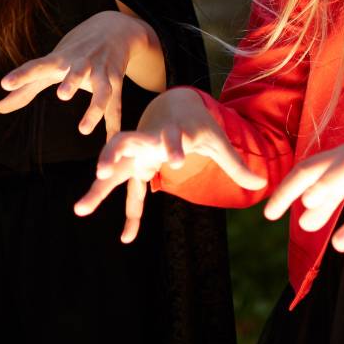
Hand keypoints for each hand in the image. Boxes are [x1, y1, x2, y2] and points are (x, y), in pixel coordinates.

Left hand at [0, 10, 159, 137]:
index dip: (22, 74)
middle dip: (72, 81)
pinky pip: (115, 105)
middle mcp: (82, 63)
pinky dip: (114, 124)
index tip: (4, 83)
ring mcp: (102, 70)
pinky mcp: (117, 80)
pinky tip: (112, 141)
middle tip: (62, 95)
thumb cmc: (75, 51)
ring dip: (95, 108)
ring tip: (83, 130)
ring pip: (102, 90)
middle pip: (77, 71)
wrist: (115, 29)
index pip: (38, 65)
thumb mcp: (52, 64)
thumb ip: (26, 87)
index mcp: (60, 59)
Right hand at [73, 88, 265, 242]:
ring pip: (112, 163)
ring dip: (98, 183)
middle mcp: (148, 139)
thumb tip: (262, 185)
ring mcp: (135, 151)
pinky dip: (120, 208)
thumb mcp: (217, 142)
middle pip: (127, 143)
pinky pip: (122, 187)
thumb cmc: (196, 126)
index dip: (174, 147)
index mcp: (171, 132)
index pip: (171, 138)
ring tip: (81, 208)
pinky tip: (127, 237)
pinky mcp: (131, 163)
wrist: (172, 105)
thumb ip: (236, 164)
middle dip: (114, 153)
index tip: (178, 159)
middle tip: (102, 170)